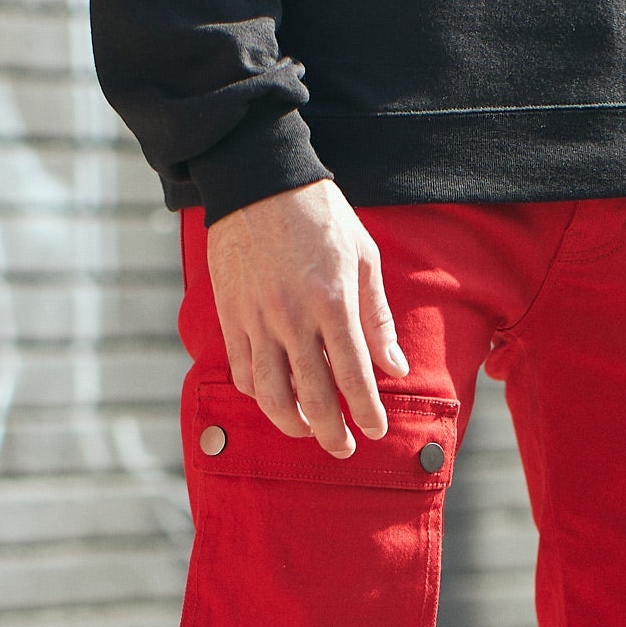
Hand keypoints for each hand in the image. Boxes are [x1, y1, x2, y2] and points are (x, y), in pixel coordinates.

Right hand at [206, 180, 409, 456]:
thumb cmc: (319, 216)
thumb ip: (377, 318)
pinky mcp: (230, 316)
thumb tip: (395, 369)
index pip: (353, 376)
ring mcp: (257, 320)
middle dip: (332, 433)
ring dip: (293, 424)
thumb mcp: (363, 257)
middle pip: (312, 398)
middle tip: (344, 448)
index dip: (367, 412)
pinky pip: (243, 373)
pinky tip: (277, 400)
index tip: (376, 431)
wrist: (257, 178)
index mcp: (331, 303)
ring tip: (308, 431)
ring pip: (271, 395)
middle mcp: (292, 318)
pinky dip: (260, 396)